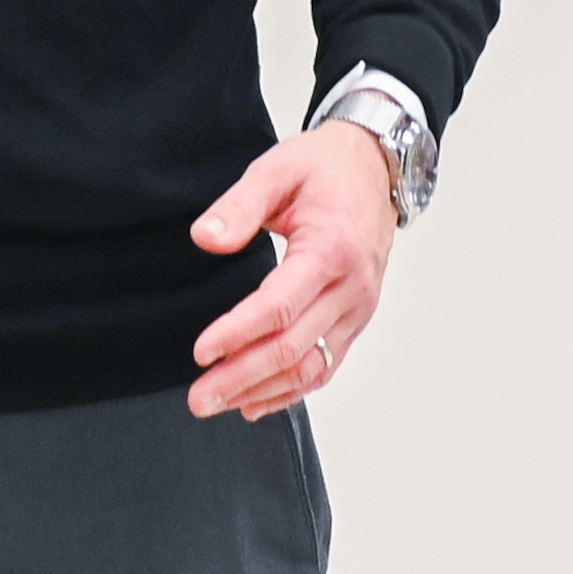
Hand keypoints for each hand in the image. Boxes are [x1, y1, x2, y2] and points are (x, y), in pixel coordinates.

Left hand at [186, 124, 400, 419]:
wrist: (373, 169)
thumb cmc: (325, 170)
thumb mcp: (276, 170)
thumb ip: (239, 206)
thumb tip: (207, 238)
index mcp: (330, 250)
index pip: (279, 306)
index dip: (238, 333)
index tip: (202, 352)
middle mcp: (351, 287)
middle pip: (293, 347)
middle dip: (242, 378)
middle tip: (199, 399)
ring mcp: (358, 308)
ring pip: (311, 365)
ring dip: (263, 391)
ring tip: (219, 405)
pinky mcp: (356, 319)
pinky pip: (327, 365)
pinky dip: (292, 390)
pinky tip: (257, 403)